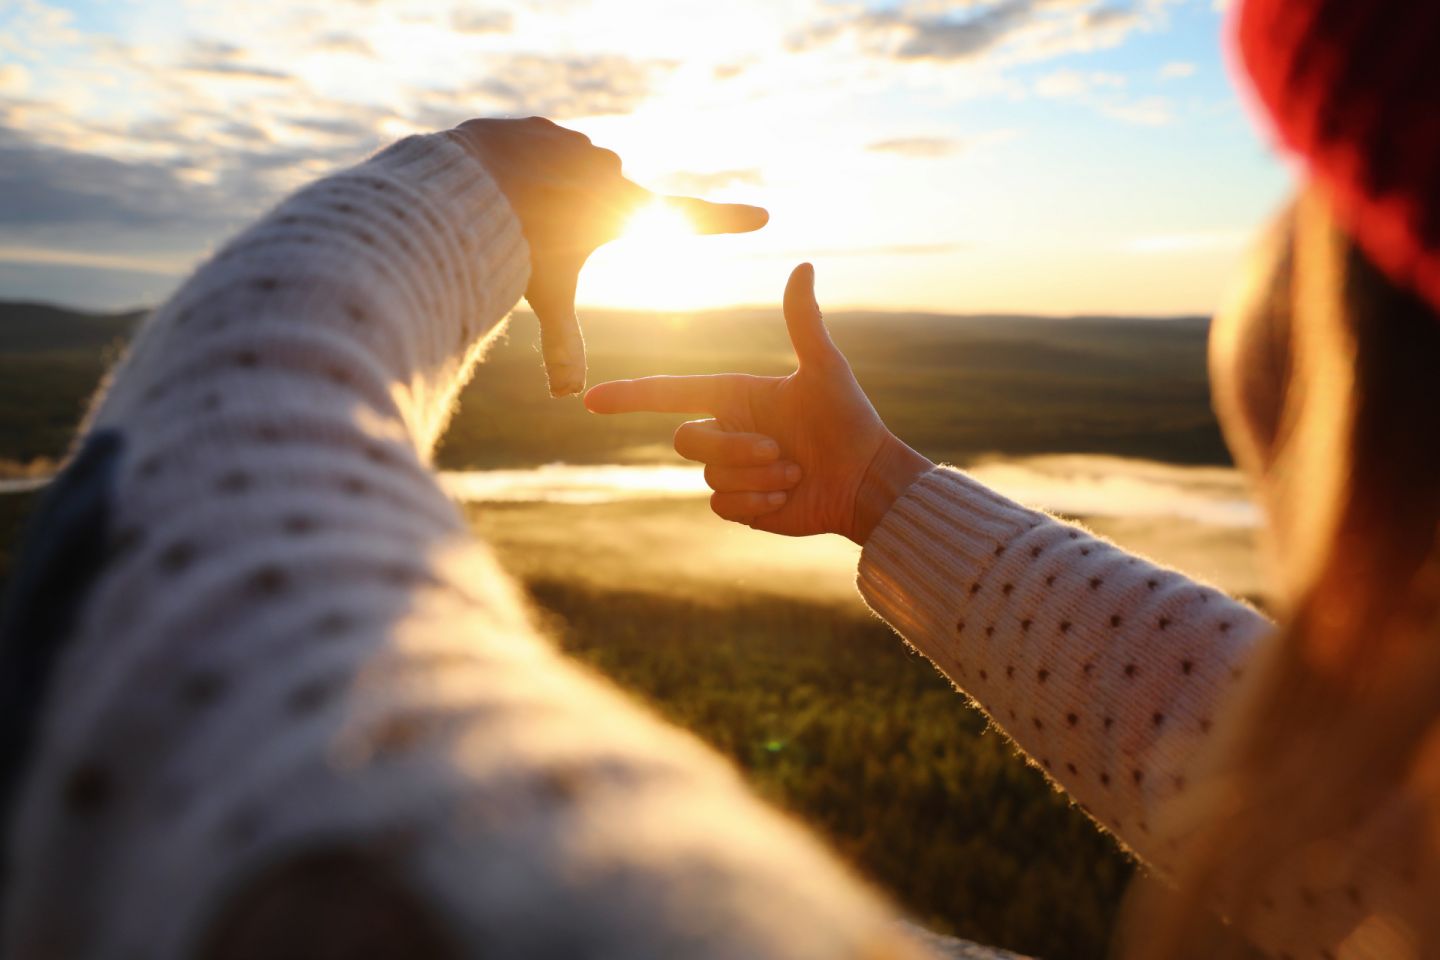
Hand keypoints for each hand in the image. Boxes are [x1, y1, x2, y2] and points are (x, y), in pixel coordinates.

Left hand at [449, 118, 767, 396]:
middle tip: (538, 237)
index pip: (690, 218)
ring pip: (562, 181)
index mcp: (622, 209)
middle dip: (571, 223)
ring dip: (544, 197)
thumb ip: (562, 344)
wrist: (464, 183)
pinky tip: (493, 186)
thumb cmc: (514, 242)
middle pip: (596, 208)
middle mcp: (607, 169)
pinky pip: (532, 155)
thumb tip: (568, 397)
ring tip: (511, 213)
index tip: (764, 215)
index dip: (728, 220)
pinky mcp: (539, 128)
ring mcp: (573, 144)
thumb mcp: (545, 296)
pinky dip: (517, 173)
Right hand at [584, 264, 933, 543]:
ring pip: (708, 476)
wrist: (865, 481)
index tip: (590, 399)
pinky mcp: (740, 505)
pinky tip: (787, 497)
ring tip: (795, 473)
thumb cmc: (849, 420)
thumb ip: (803, 322)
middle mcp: (726, 429)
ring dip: (755, 478)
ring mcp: (730, 470)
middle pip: (685, 439)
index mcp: (734, 394)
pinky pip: (721, 505)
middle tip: (780, 452)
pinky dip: (755, 502)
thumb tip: (803, 266)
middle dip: (731, 448)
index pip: (669, 393)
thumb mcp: (825, 369)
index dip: (630, 395)